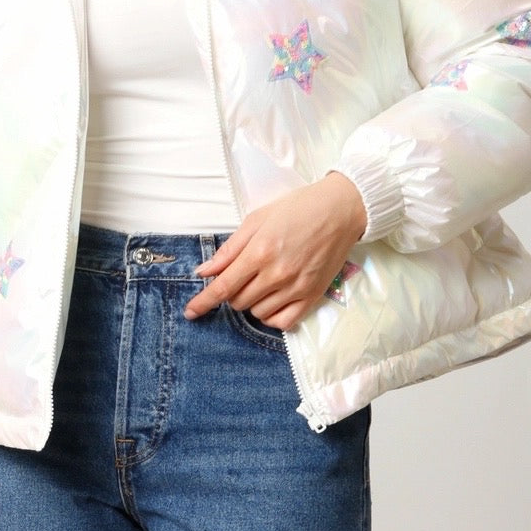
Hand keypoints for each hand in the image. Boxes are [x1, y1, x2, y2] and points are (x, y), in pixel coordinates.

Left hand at [185, 172, 366, 328]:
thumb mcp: (257, 219)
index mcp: (260, 251)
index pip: (223, 287)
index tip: (190, 312)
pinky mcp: (313, 296)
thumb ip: (230, 249)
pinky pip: (283, 322)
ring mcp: (297, 287)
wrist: (340, 210)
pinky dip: (271, 316)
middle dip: (232, 292)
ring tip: (261, 281)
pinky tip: (272, 301)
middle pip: (239, 301)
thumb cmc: (297, 209)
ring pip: (258, 312)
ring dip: (251, 302)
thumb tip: (204, 272)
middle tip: (242, 274)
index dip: (203, 302)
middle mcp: (277, 273)